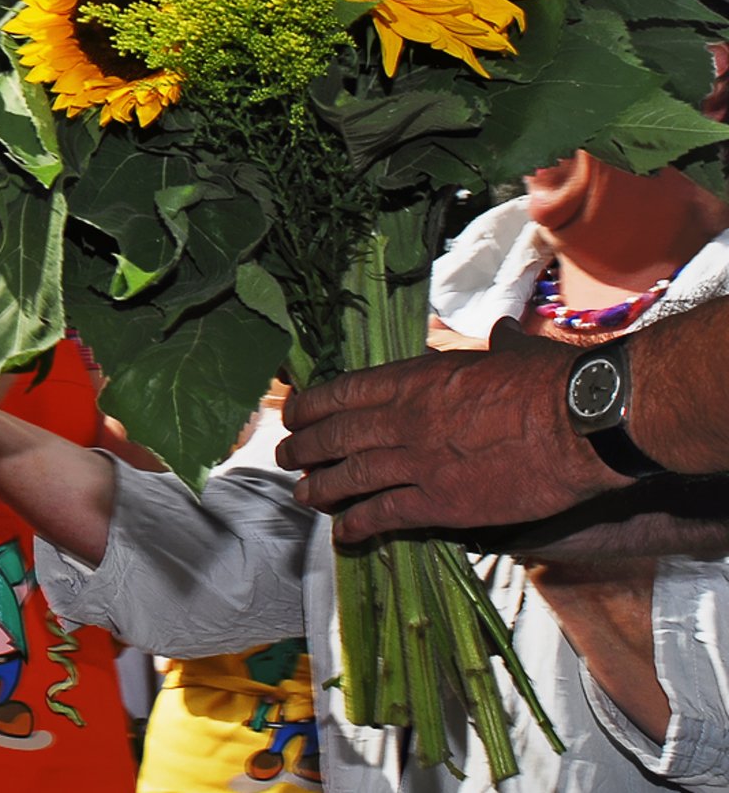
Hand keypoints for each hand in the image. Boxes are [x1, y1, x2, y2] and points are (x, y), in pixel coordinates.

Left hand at [277, 346, 625, 542]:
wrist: (581, 423)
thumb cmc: (552, 381)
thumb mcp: (511, 353)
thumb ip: (495, 346)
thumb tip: (501, 333)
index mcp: (415, 379)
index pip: (343, 392)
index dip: (310, 406)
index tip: (292, 413)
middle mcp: (404, 420)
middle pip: (336, 436)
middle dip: (303, 447)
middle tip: (284, 457)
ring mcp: (418, 464)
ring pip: (349, 478)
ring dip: (319, 488)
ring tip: (302, 496)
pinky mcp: (441, 504)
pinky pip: (384, 516)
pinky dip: (358, 525)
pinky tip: (344, 533)